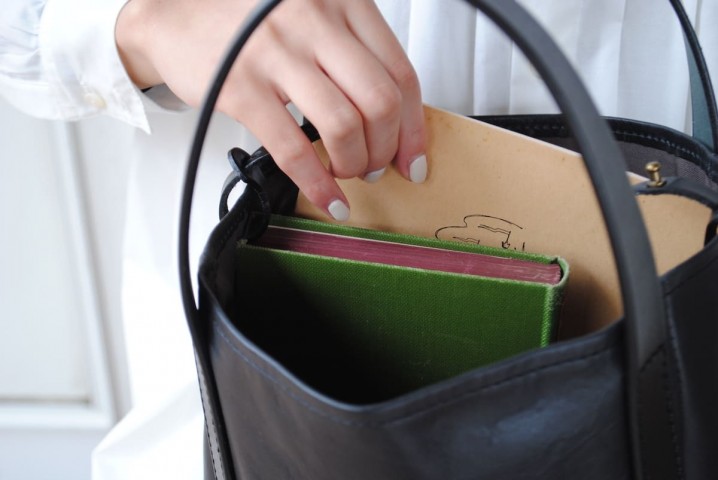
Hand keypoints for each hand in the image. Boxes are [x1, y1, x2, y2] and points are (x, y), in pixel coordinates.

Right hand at [116, 0, 426, 220]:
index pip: (400, 74)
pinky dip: (319, 185)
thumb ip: (352, 54)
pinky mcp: (243, 86)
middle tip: (377, 167)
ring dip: (355, 165)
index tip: (413, 157)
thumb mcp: (313, 17)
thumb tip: (392, 119)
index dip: (413, 127)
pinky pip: (295, 150)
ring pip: (344, 127)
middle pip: (380, 103)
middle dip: (386, 149)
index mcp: (342, 2)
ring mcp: (277, 53)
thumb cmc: (247, 22)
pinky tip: (329, 199)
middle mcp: (314, 21)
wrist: (174, 16)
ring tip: (348, 173)